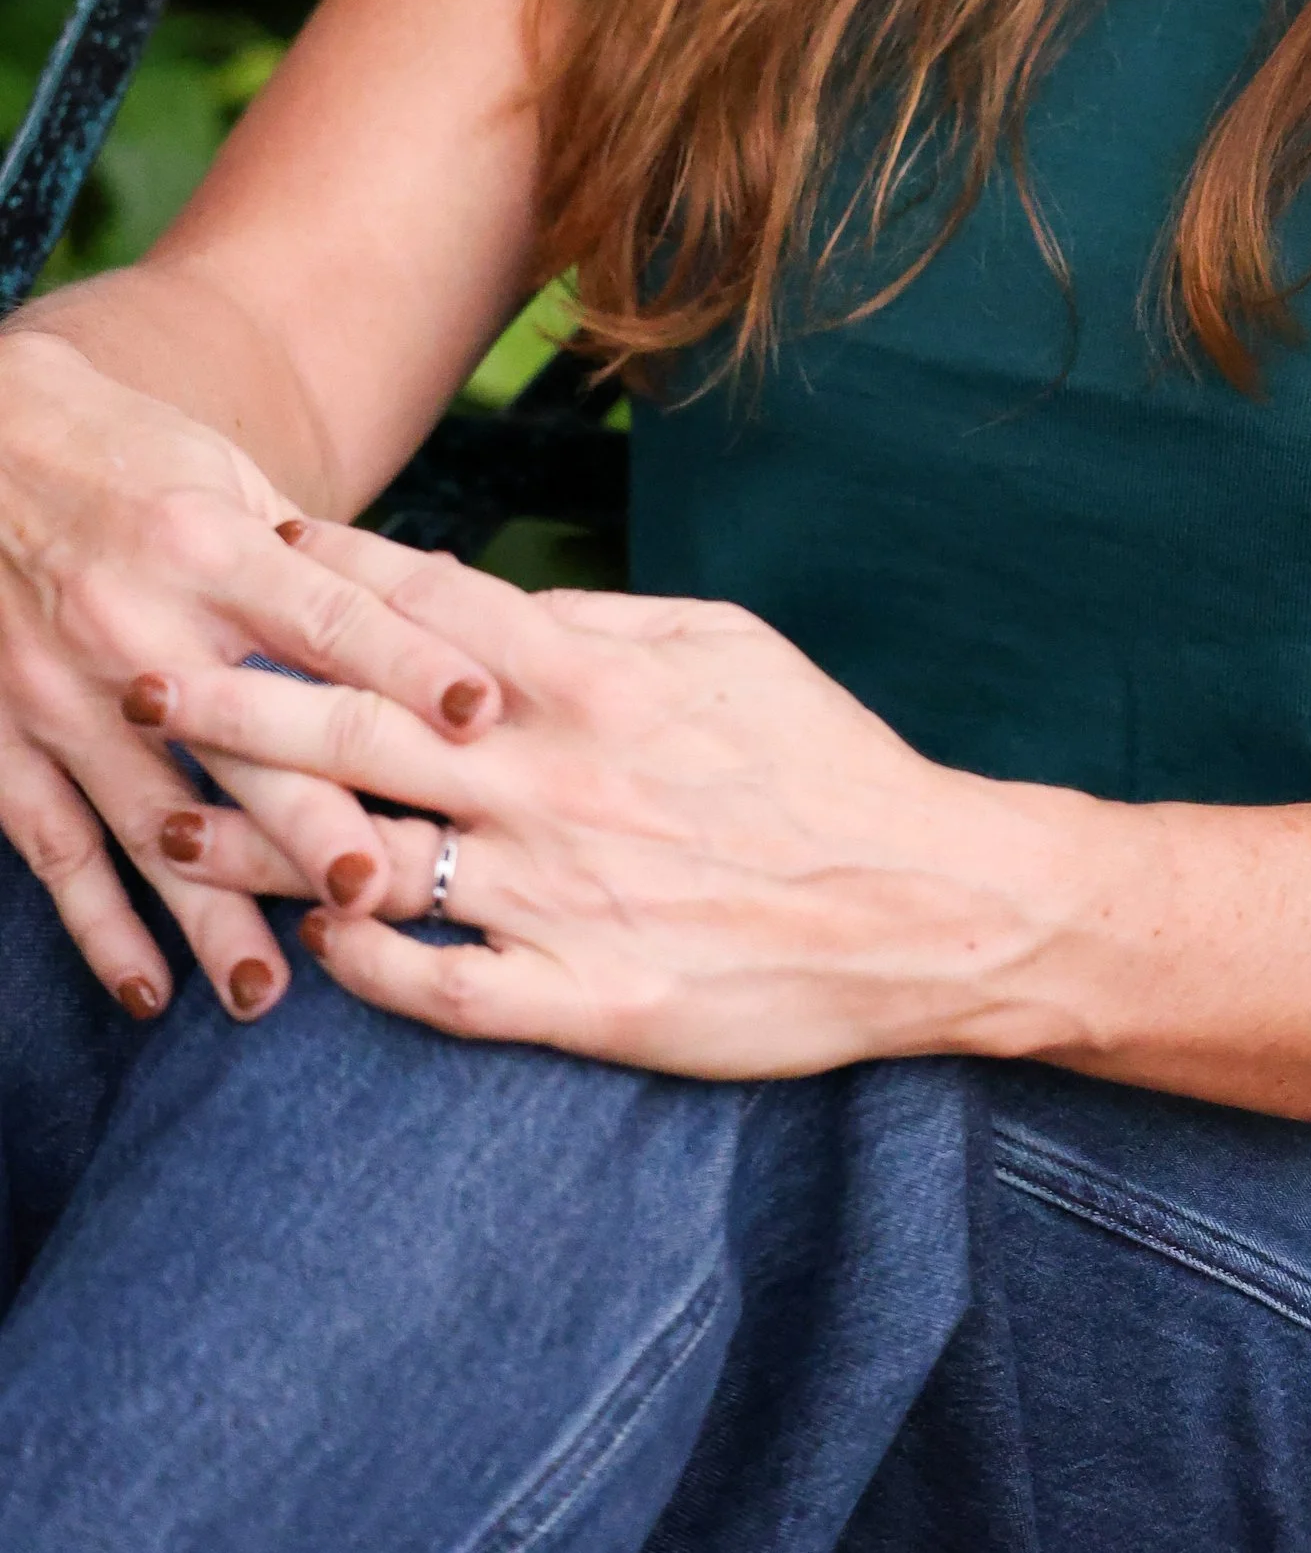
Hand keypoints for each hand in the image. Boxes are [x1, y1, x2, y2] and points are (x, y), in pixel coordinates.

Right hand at [0, 331, 505, 1022]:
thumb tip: (442, 601)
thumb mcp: (226, 477)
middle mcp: (136, 622)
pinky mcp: (2, 737)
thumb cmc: (127, 455)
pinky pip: (54, 848)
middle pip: (241, 738)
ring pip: (148, 818)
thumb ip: (318, 558)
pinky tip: (148, 991)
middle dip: (308, 819)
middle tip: (378, 894)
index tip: (481, 713)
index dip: (407, 663)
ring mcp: (61, 690)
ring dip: (207, 912)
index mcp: (208, 545)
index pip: (326, 615)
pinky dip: (100, 926)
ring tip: (267, 993)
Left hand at [128, 524, 1104, 1078]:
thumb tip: (496, 602)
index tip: (244, 554)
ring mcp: (567, 893)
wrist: (923, 903)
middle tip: (144, 670)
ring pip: (380, 860)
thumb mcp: (726, 646)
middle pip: (364, 728)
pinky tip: (313, 948)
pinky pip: (443, 987)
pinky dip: (367, 967)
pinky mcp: (589, 997)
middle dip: (242, 696)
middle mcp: (561, 779)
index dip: (326, 580)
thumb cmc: (823, 762)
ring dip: (262, 841)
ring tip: (171, 816)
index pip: (429, 614)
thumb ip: (602, 622)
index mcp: (596, 681)